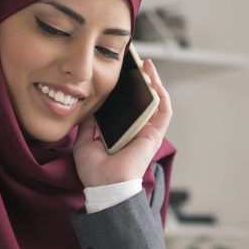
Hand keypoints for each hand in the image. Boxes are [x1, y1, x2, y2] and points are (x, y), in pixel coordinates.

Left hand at [72, 59, 171, 187]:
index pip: (128, 108)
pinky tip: (154, 80)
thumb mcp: (84, 143)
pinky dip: (161, 94)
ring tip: (146, 64)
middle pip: (143, 102)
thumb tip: (88, 111)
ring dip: (154, 82)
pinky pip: (164, 111)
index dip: (127, 90)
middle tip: (136, 63)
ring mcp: (147, 133)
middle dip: (142, 81)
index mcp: (122, 134)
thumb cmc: (95, 171)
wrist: (105, 185)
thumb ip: (87, 127)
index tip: (120, 74)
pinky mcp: (154, 135)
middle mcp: (137, 132)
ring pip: (156, 103)